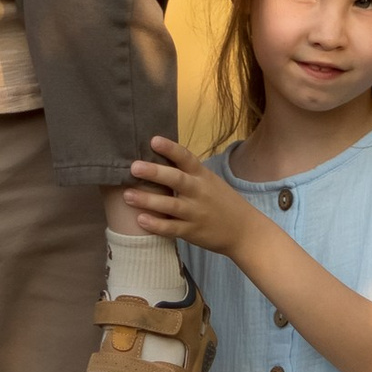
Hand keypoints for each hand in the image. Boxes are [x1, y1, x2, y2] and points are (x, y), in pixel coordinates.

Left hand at [123, 137, 254, 259]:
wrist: (244, 231)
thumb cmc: (221, 202)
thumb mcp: (209, 181)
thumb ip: (187, 172)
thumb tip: (158, 157)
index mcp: (202, 176)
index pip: (186, 158)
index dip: (170, 149)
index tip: (153, 140)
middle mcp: (199, 192)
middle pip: (176, 179)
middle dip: (155, 172)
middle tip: (134, 167)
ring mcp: (195, 213)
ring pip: (170, 205)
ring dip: (148, 200)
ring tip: (127, 195)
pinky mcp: (192, 232)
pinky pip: (172, 228)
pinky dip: (156, 225)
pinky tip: (141, 220)